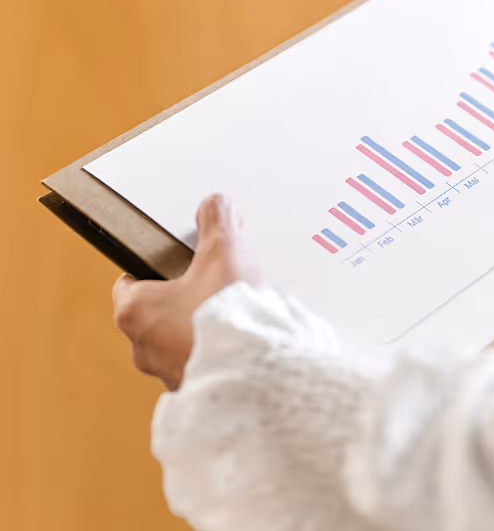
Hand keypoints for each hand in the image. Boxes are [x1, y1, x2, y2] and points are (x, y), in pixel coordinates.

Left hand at [112, 194, 262, 390]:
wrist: (259, 369)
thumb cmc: (230, 313)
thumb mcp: (225, 250)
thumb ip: (218, 220)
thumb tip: (216, 204)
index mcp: (134, 311)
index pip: (129, 282)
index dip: (155, 269)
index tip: (178, 264)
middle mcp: (143, 348)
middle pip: (156, 314)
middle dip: (183, 301)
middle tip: (215, 287)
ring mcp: (168, 375)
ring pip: (178, 344)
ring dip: (200, 332)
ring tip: (236, 316)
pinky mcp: (196, 394)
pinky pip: (201, 369)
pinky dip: (218, 357)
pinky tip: (243, 343)